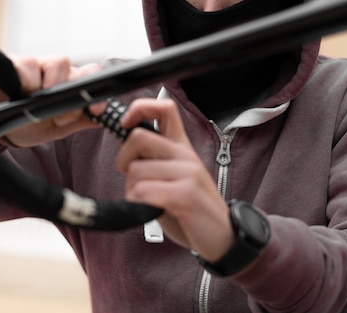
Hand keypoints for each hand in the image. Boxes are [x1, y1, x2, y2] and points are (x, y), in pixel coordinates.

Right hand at [0, 55, 101, 146]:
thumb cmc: (24, 120)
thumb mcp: (55, 127)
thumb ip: (78, 120)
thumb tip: (103, 118)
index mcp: (70, 86)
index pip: (91, 82)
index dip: (97, 94)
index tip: (97, 109)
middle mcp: (58, 73)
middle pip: (79, 70)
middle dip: (76, 92)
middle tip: (63, 114)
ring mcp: (38, 65)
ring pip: (60, 63)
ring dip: (54, 85)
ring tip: (38, 102)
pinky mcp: (15, 62)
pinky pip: (29, 64)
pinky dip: (29, 79)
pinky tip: (22, 90)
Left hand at [115, 98, 233, 261]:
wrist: (224, 237)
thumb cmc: (192, 210)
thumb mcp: (172, 178)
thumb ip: (153, 160)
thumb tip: (124, 145)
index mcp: (182, 147)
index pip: (164, 108)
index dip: (139, 109)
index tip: (125, 124)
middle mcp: (185, 155)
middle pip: (138, 138)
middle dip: (123, 160)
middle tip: (132, 178)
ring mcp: (188, 173)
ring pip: (136, 170)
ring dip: (132, 191)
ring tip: (149, 201)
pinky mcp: (185, 195)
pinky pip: (143, 191)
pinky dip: (138, 204)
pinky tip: (153, 210)